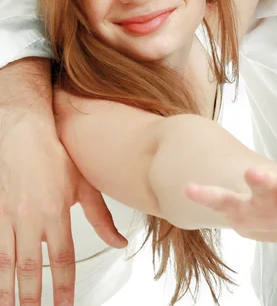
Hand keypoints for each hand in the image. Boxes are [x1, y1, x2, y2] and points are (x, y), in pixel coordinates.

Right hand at [0, 116, 127, 305]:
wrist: (23, 134)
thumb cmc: (55, 157)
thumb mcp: (85, 186)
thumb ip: (101, 218)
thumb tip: (119, 243)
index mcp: (56, 213)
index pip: (62, 259)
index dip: (63, 286)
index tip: (64, 305)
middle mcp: (30, 218)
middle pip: (31, 267)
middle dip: (32, 296)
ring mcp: (7, 217)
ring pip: (6, 262)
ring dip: (8, 289)